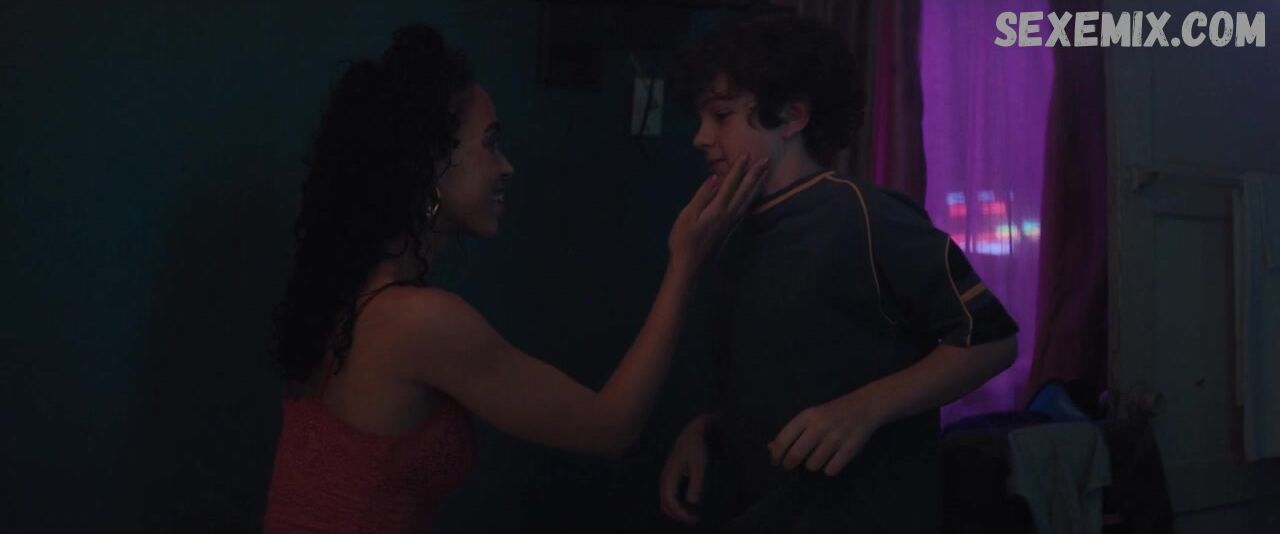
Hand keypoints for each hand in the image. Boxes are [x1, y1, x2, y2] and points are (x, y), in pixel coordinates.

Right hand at [659, 414, 712, 523]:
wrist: (692, 433)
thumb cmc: (696, 448)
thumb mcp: (699, 464)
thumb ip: (696, 482)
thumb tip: (693, 502)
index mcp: (669, 477)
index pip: (670, 502)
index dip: (681, 514)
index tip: (694, 519)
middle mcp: (665, 479)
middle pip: (665, 505)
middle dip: (678, 515)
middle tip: (695, 520)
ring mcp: (666, 478)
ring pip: (666, 501)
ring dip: (677, 511)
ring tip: (693, 515)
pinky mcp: (671, 477)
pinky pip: (670, 496)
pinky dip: (677, 504)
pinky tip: (690, 505)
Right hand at [668, 154, 768, 272]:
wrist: (690, 264)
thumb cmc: (683, 240)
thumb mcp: (687, 216)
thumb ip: (702, 196)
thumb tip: (714, 178)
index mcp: (718, 209)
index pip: (730, 184)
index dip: (738, 168)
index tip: (746, 154)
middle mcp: (729, 214)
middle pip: (745, 190)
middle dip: (755, 174)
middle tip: (766, 160)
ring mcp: (732, 222)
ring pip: (748, 199)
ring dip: (757, 184)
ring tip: (765, 173)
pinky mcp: (731, 228)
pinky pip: (746, 208)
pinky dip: (752, 197)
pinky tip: (754, 194)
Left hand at [767, 393, 882, 476]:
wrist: (864, 407)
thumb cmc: (831, 412)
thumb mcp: (810, 416)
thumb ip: (791, 431)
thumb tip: (771, 448)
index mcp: (807, 416)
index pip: (783, 440)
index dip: (776, 455)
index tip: (776, 462)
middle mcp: (819, 426)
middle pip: (795, 456)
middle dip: (789, 465)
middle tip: (790, 466)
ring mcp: (835, 438)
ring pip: (812, 465)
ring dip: (812, 465)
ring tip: (817, 457)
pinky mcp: (850, 449)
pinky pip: (830, 470)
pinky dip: (829, 468)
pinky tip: (832, 460)